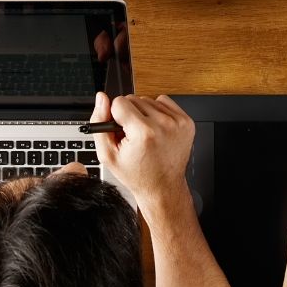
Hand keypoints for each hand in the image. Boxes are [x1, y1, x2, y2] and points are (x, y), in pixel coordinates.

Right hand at [89, 92, 193, 216]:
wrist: (163, 187)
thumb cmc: (137, 174)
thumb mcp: (108, 155)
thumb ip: (99, 123)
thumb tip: (101, 98)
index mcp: (143, 133)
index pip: (119, 102)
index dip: (115, 117)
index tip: (121, 130)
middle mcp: (163, 124)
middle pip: (134, 99)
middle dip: (129, 115)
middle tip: (133, 136)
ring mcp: (178, 122)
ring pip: (148, 100)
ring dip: (143, 113)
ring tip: (145, 135)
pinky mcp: (186, 121)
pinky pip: (164, 102)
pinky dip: (157, 112)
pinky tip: (156, 129)